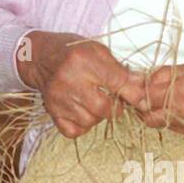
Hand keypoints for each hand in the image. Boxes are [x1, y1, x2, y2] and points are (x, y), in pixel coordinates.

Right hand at [16, 31, 146, 138]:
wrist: (40, 57)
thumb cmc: (73, 52)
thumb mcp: (98, 51)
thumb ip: (120, 69)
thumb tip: (143, 86)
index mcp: (84, 60)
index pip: (117, 83)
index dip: (134, 94)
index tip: (142, 101)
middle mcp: (69, 80)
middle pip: (104, 108)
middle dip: (114, 107)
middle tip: (112, 98)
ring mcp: (58, 99)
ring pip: (90, 121)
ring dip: (98, 115)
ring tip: (94, 102)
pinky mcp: (52, 112)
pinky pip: (74, 131)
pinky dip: (82, 125)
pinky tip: (82, 112)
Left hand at [132, 59, 183, 140]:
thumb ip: (168, 73)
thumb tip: (146, 78)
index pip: (146, 97)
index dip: (137, 92)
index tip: (134, 88)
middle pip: (149, 116)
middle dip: (143, 107)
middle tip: (143, 98)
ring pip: (163, 125)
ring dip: (158, 114)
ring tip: (164, 102)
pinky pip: (180, 130)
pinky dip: (176, 120)